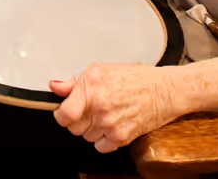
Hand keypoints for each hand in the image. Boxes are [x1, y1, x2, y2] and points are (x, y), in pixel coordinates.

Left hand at [50, 64, 184, 152]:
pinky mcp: (121, 137)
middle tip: (89, 110)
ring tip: (104, 115)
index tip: (64, 112)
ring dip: (91, 129)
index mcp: (90, 89)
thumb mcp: (100, 70)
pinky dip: (103, 140)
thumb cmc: (135, 78)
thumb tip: (55, 87)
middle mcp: (98, 108)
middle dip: (77, 120)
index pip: (63, 115)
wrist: (163, 91)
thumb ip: (74, 82)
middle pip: (73, 128)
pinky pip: (100, 147)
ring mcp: (109, 125)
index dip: (61, 115)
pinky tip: (111, 126)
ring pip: (86, 137)